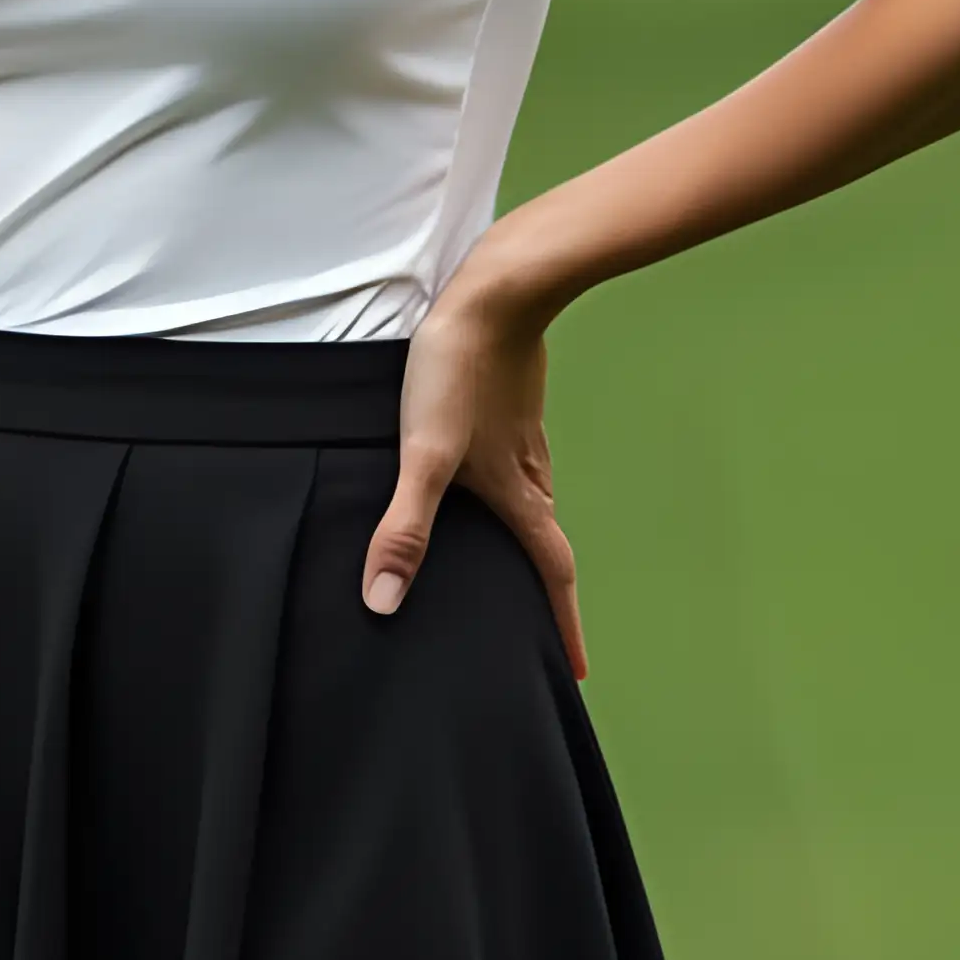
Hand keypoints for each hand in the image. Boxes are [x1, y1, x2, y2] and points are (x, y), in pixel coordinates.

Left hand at [362, 257, 584, 677]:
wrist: (498, 289)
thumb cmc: (459, 370)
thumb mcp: (423, 454)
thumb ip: (404, 528)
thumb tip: (385, 602)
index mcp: (519, 495)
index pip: (549, 574)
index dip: (561, 624)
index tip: (574, 669)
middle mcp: (531, 475)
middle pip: (545, 547)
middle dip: (546, 594)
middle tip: (540, 632)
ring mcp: (522, 440)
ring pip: (533, 508)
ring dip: (528, 546)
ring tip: (512, 572)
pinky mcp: (509, 409)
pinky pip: (517, 473)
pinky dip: (510, 501)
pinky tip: (487, 491)